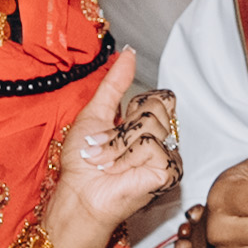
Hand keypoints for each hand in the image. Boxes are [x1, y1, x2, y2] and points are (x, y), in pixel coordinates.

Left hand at [41, 69, 179, 247]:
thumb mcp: (95, 113)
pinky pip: (152, 146)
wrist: (79, 193)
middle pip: (157, 108)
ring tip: (105, 160)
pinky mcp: (169, 172)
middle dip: (123, 126)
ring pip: (151, 125)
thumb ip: (114, 84)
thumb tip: (128, 53)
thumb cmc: (83, 163)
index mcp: (147, 124)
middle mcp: (161, 139)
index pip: (160, 97)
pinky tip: (116, 170)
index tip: (115, 124)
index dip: (135, 106)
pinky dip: (126, 157)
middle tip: (105, 145)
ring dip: (118, 143)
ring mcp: (167, 156)